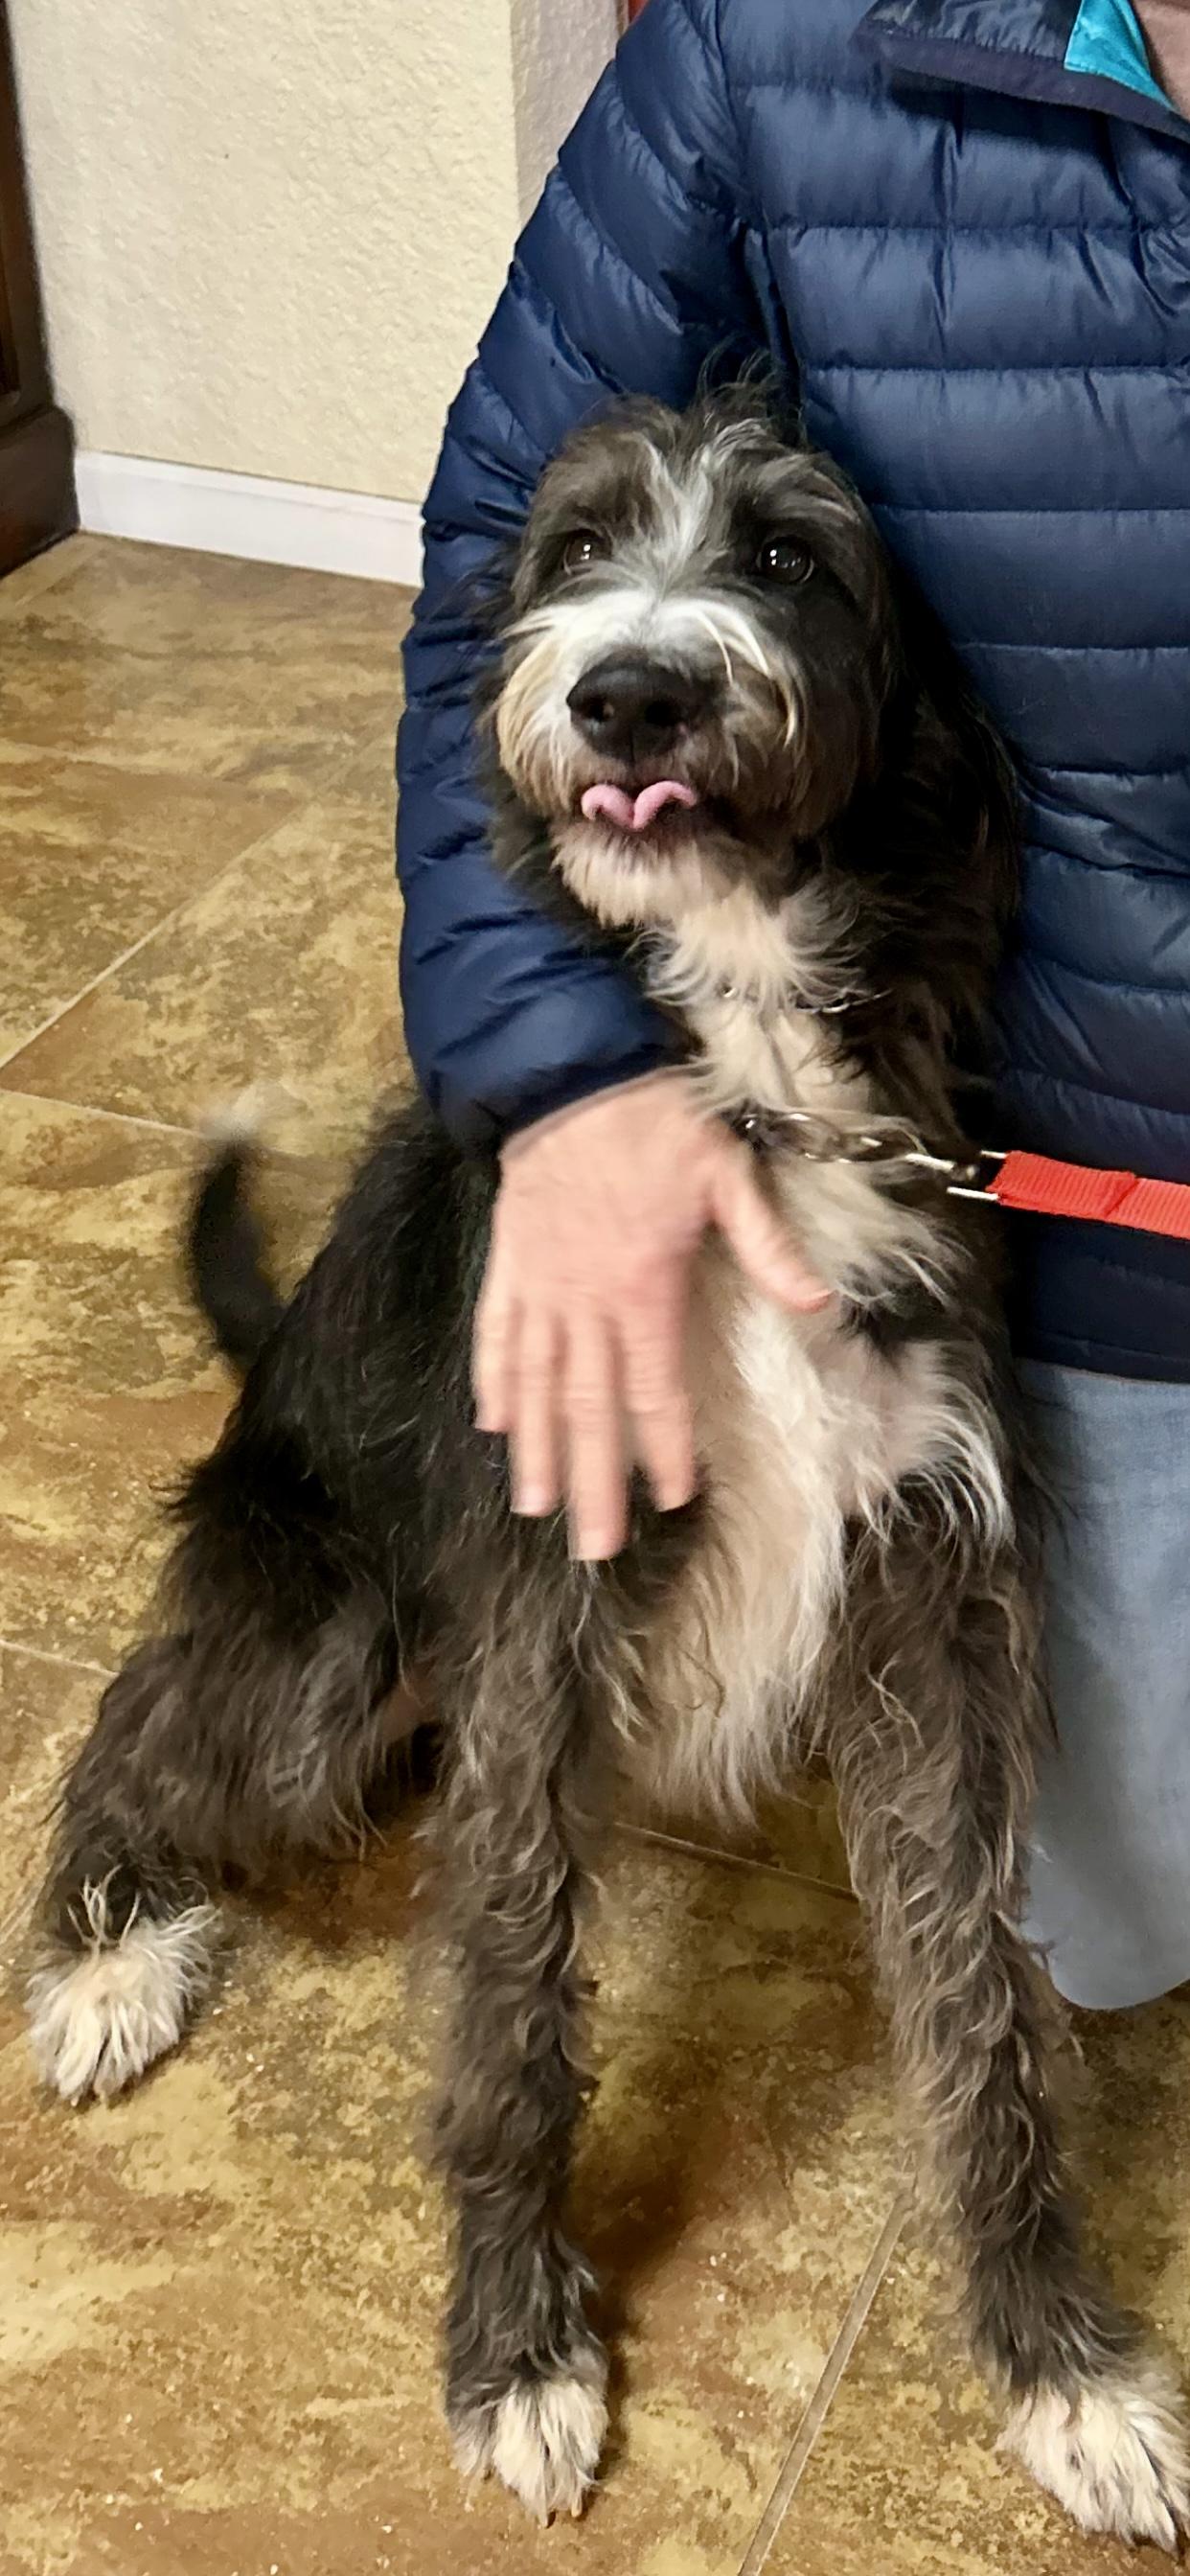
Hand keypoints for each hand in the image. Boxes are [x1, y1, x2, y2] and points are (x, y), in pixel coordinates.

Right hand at [473, 1073, 829, 1559]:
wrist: (569, 1076)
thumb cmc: (656, 1123)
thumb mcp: (728, 1174)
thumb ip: (770, 1246)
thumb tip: (820, 1303)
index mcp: (644, 1287)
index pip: (656, 1387)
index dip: (665, 1447)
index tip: (672, 1499)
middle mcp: (585, 1301)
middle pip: (589, 1408)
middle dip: (593, 1481)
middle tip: (595, 1546)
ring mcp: (539, 1288)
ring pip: (536, 1386)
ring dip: (537, 1450)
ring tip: (536, 1508)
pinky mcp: (508, 1267)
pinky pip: (495, 1337)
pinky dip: (493, 1383)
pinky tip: (494, 1427)